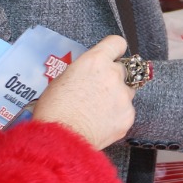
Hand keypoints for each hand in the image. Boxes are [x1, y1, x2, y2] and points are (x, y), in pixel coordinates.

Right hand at [31, 34, 136, 148]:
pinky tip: (100, 124)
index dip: (115, 50)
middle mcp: (113, 75)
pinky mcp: (128, 116)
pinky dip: (116, 116)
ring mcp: (123, 96)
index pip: (117, 43)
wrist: (61, 139)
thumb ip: (83, 71)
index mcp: (96, 61)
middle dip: (114, 77)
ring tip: (97, 111)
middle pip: (123, 70)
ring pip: (126, 92)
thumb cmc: (54, 109)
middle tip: (99, 90)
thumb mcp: (63, 79)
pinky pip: (125, 112)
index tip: (113, 56)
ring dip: (116, 97)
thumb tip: (90, 73)